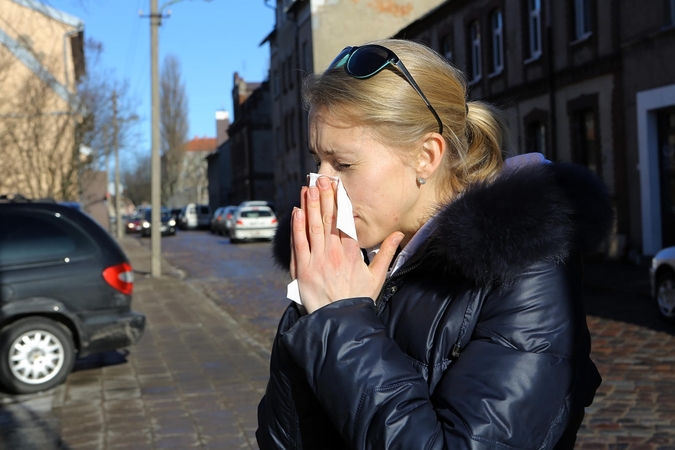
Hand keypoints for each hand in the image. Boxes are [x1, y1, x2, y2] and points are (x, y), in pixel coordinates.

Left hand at [290, 176, 403, 313]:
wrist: (341, 321)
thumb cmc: (359, 299)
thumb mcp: (377, 275)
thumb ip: (387, 252)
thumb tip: (399, 234)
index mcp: (352, 252)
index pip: (345, 220)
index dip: (340, 201)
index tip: (337, 186)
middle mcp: (335, 253)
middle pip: (328, 219)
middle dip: (324, 197)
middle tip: (320, 179)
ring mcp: (317, 260)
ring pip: (312, 227)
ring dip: (309, 205)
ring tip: (308, 188)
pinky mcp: (303, 269)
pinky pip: (298, 243)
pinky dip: (297, 227)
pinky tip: (297, 211)